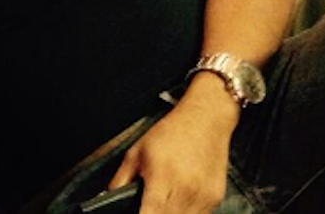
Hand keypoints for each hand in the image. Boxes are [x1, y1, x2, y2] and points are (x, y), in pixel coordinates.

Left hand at [109, 75, 239, 213]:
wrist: (206, 119)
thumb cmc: (173, 132)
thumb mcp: (137, 151)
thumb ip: (121, 178)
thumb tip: (109, 195)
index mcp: (163, 177)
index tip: (139, 211)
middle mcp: (185, 189)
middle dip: (154, 213)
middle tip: (149, 203)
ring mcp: (202, 196)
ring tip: (165, 198)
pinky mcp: (214, 198)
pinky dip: (186, 212)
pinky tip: (180, 198)